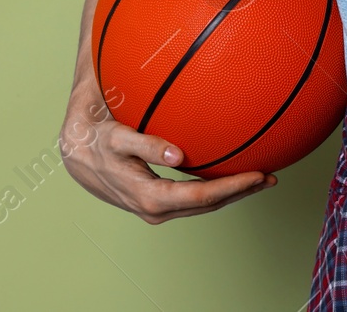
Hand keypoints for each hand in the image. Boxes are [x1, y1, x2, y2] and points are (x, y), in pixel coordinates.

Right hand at [60, 97, 274, 224]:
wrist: (76, 152)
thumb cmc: (97, 137)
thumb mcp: (116, 137)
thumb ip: (145, 145)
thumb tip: (178, 156)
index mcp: (147, 196)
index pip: (198, 197)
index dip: (230, 189)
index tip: (258, 174)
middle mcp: (153, 208)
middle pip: (206, 206)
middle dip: (239, 193)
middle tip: (271, 177)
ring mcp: (156, 208)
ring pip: (202, 206)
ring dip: (232, 193)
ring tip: (262, 178)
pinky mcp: (157, 201)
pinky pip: (192, 198)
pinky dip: (216, 189)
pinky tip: (234, 175)